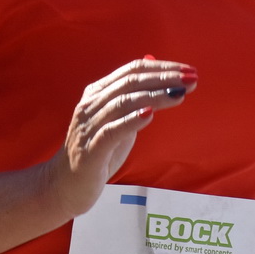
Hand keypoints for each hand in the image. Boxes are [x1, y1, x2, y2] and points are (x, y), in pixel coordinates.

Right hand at [46, 57, 196, 216]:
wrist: (64, 185)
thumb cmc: (97, 152)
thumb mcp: (118, 121)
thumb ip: (135, 99)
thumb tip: (158, 72)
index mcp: (97, 93)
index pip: (132, 70)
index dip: (162, 68)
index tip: (188, 70)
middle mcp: (91, 105)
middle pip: (130, 83)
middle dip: (164, 79)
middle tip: (191, 79)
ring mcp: (88, 127)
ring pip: (122, 103)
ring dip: (154, 96)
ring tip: (179, 94)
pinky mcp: (90, 150)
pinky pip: (111, 131)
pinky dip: (131, 121)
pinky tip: (150, 115)